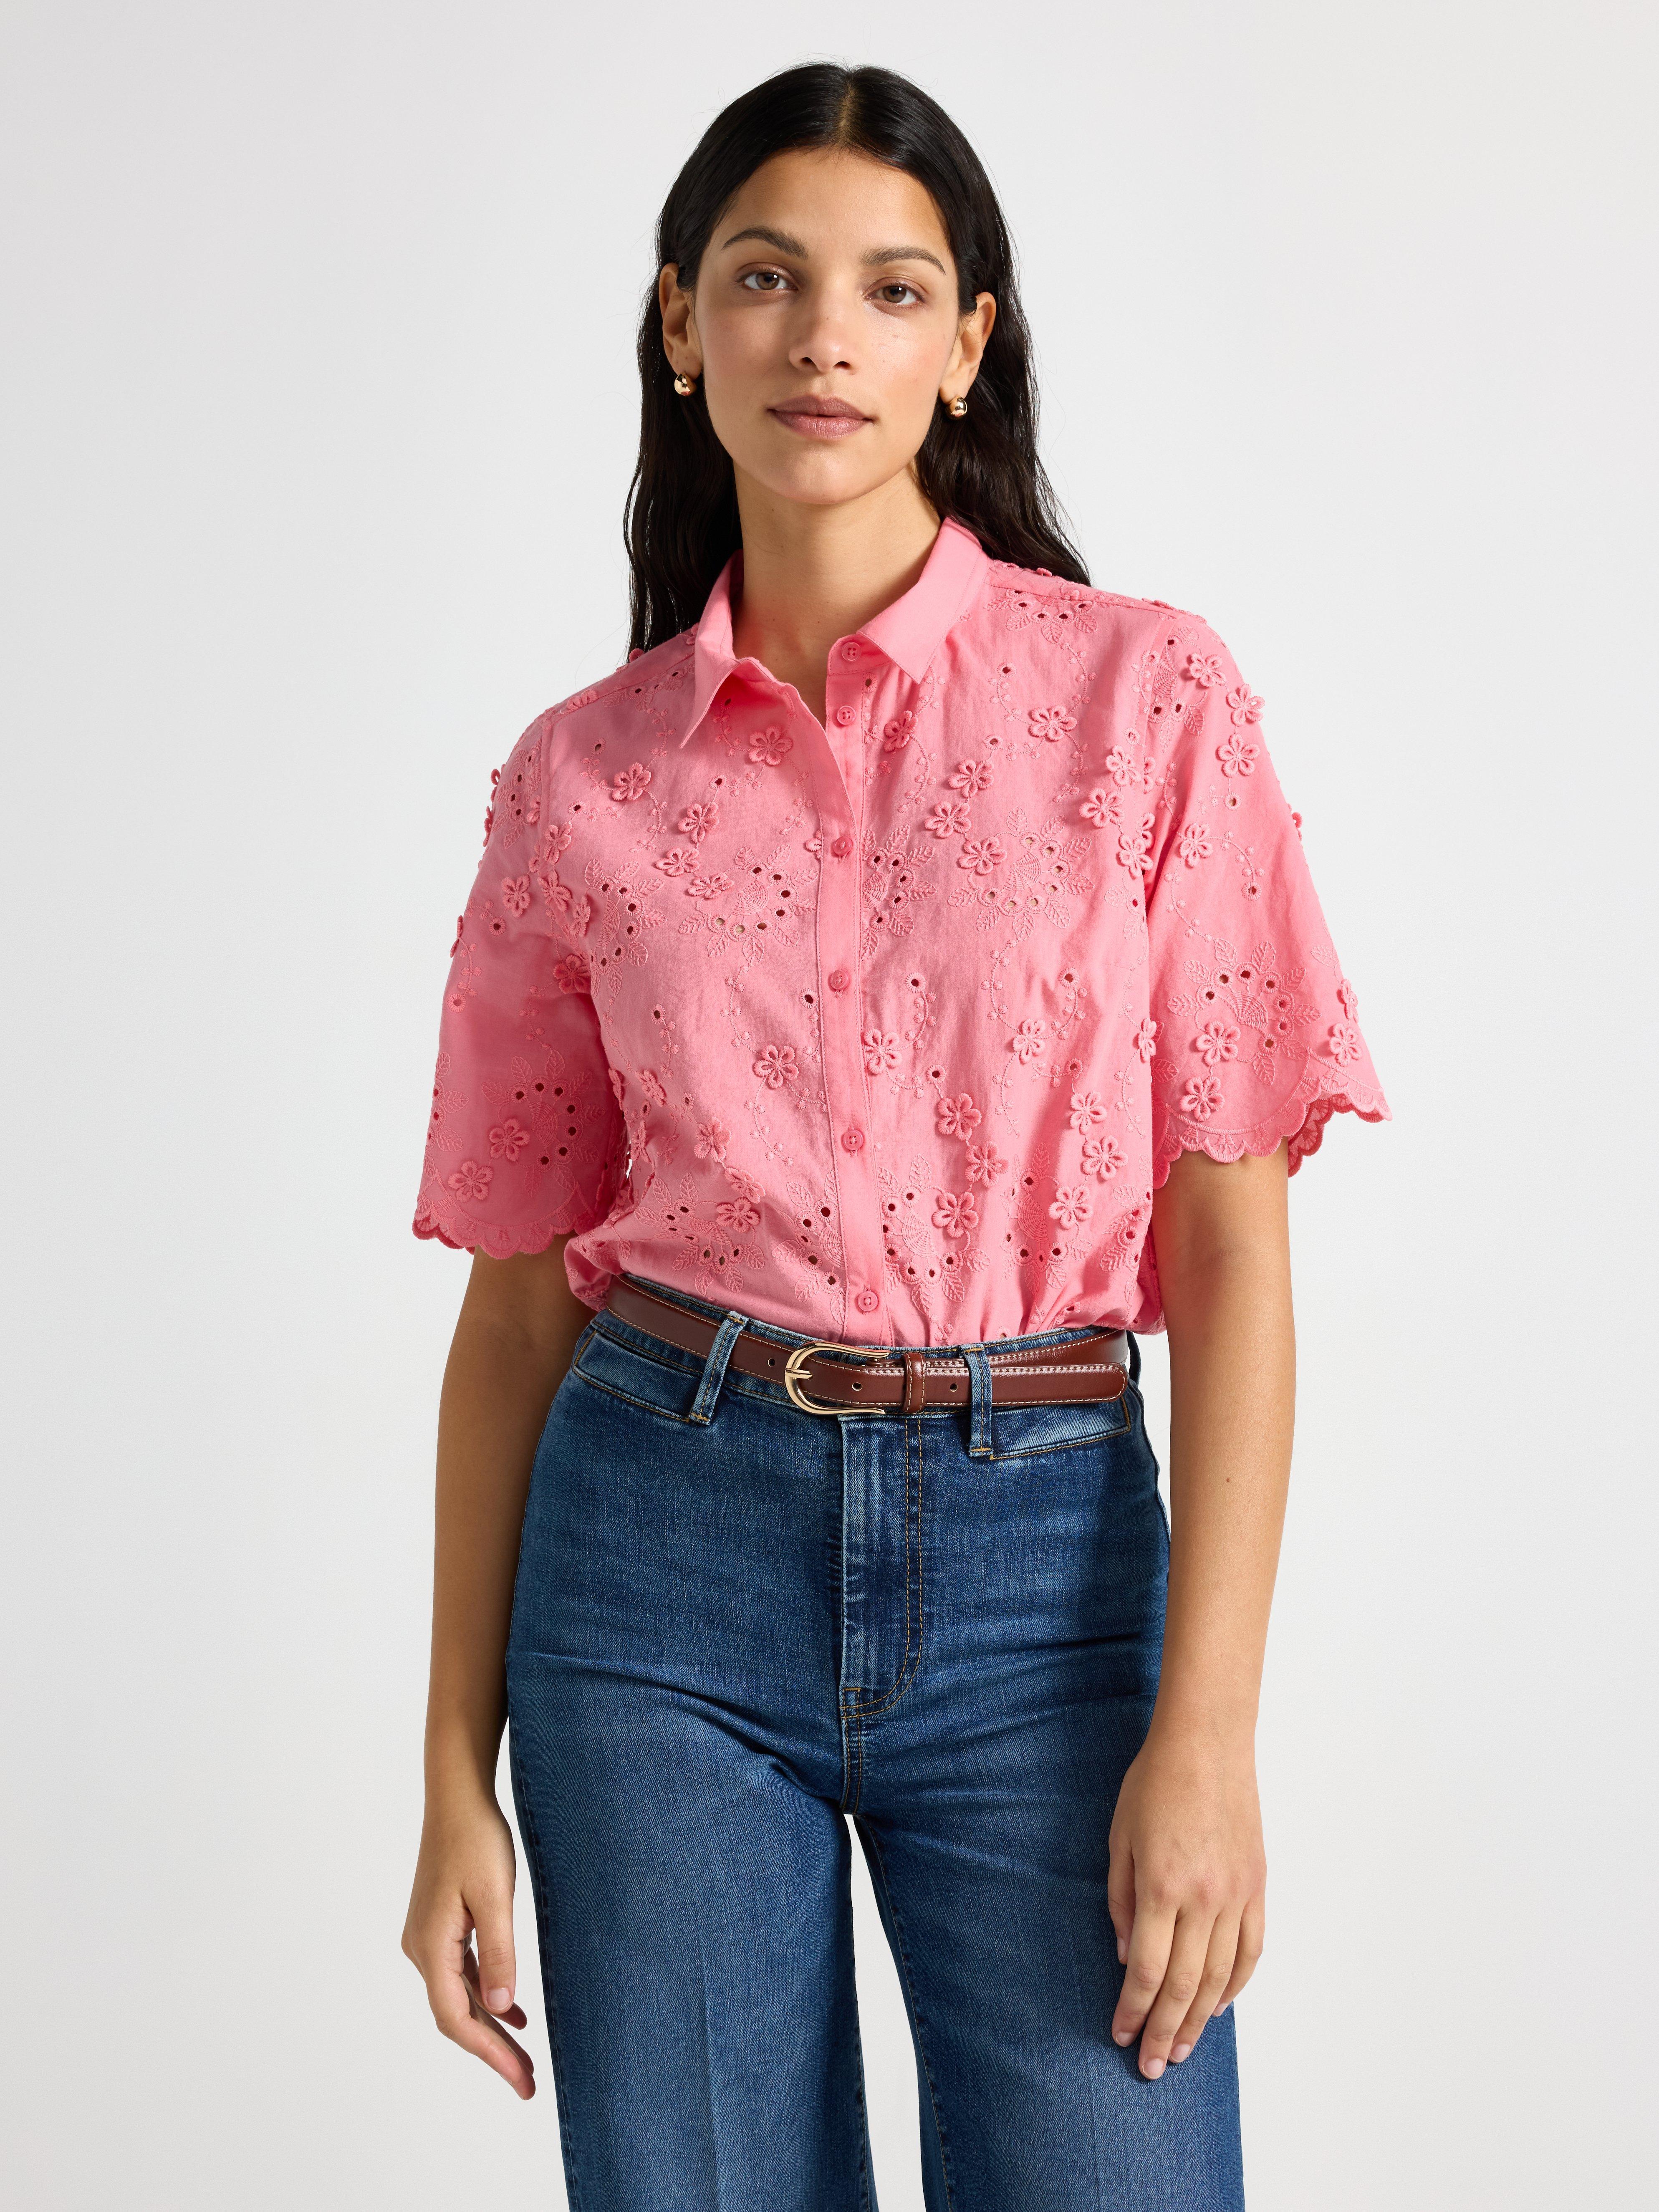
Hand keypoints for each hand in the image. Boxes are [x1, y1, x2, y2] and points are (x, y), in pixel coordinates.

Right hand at [402, 1791, 535, 2097]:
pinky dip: (485, 1995)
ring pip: (458, 1997)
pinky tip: (511, 2009)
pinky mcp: (440, 1925)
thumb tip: (500, 2005)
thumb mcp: (495, 1896)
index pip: (457, 2018)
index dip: (489, 2054)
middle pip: (456, 2015)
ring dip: (490, 2027)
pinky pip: (461, 1974)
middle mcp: (421, 1948)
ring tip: (524, 2058)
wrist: (457, 1796)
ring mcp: (428, 1937)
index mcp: (430, 1946)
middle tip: (528, 2083)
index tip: (521, 2080)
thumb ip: (499, 1951)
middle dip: (491, 2051)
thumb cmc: (476, 1839)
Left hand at [1106, 1723, 1266, 2079]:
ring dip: (1198, 2020)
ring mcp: (1236, 1894)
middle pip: (1183, 1985)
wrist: (1208, 1743)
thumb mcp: (1120, 1838)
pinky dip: (1235, 1985)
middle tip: (1151, 2066)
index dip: (1132, 2010)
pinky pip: (1251, 1950)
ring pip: (1219, 1977)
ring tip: (1182, 2050)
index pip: (1145, 1970)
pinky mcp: (1258, 1886)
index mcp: (1162, 1886)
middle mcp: (1203, 1898)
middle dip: (1164, 2031)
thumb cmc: (1154, 1783)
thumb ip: (1120, 1901)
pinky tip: (1218, 2007)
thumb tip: (1124, 1958)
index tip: (1120, 2035)